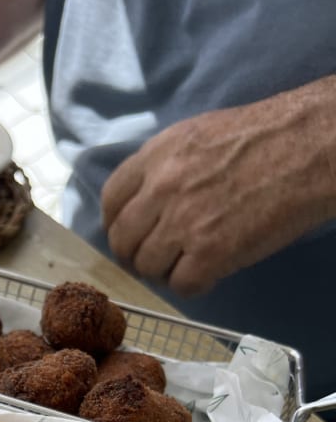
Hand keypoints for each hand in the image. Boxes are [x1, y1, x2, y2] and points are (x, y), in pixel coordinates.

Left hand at [101, 82, 335, 295]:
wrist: (311, 148)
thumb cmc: (264, 137)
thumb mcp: (199, 136)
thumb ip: (164, 166)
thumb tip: (144, 201)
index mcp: (157, 156)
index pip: (111, 200)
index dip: (116, 223)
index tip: (130, 234)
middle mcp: (162, 189)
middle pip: (123, 240)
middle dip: (136, 254)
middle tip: (160, 257)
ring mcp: (183, 222)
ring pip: (148, 267)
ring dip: (165, 271)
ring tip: (191, 261)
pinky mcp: (210, 253)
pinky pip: (181, 286)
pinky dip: (194, 285)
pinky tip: (210, 272)